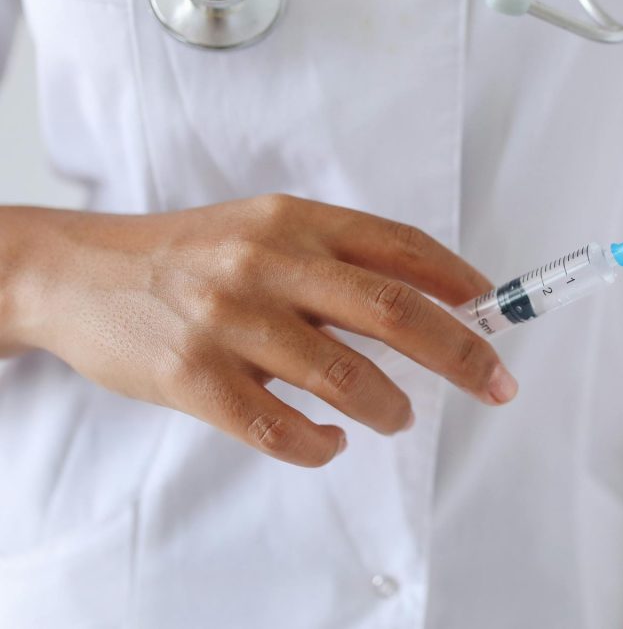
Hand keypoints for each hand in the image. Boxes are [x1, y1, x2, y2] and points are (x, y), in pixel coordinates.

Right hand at [0, 196, 516, 465]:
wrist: (81, 273)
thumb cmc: (190, 256)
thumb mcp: (264, 230)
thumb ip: (334, 261)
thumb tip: (426, 306)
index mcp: (296, 222)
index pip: (401, 247)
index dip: (460, 282)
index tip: (495, 311)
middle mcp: (269, 263)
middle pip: (395, 313)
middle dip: (462, 354)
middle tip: (496, 384)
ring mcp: (230, 320)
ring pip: (345, 378)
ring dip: (390, 408)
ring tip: (399, 417)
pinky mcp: (194, 377)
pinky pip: (279, 428)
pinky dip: (319, 446)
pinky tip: (329, 444)